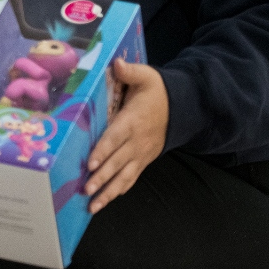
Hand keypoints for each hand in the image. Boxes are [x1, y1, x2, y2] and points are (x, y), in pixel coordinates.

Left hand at [85, 59, 168, 212]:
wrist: (182, 107)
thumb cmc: (158, 91)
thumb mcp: (147, 76)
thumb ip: (130, 72)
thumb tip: (117, 63)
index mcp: (133, 121)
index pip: (115, 138)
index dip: (103, 151)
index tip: (90, 164)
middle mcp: (137, 142)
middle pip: (117, 162)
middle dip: (101, 178)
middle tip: (86, 190)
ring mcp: (141, 154)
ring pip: (124, 176)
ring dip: (108, 191)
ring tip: (93, 205)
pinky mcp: (144, 160)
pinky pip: (132, 178)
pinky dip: (120, 189)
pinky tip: (107, 199)